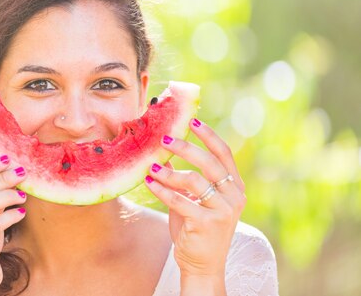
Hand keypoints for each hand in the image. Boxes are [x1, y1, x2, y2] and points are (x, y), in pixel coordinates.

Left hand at [144, 119, 245, 281]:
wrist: (201, 264)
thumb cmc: (194, 227)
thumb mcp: (193, 198)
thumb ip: (186, 177)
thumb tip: (166, 152)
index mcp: (234, 186)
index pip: (224, 154)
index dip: (208, 135)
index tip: (192, 120)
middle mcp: (234, 197)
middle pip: (209, 163)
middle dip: (186, 148)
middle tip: (164, 140)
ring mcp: (223, 211)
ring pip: (193, 180)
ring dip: (168, 172)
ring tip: (151, 167)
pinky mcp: (208, 224)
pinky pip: (180, 200)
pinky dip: (162, 190)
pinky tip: (149, 182)